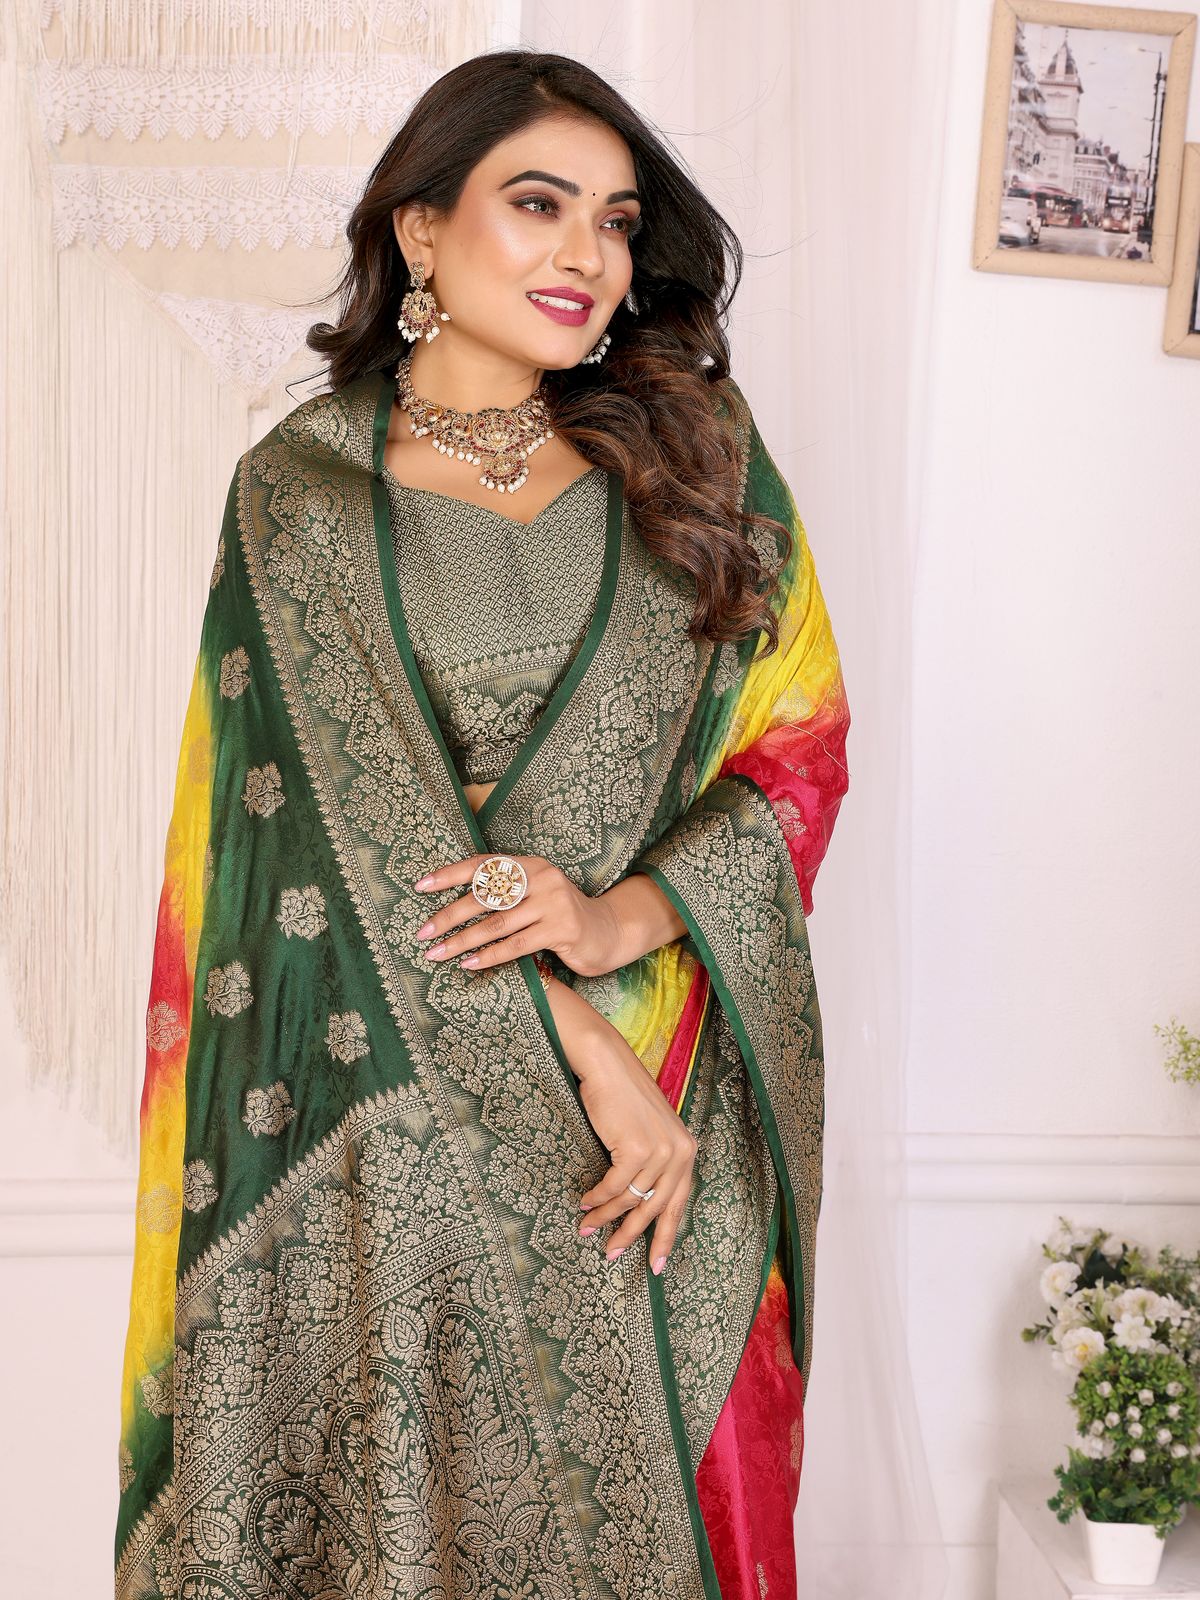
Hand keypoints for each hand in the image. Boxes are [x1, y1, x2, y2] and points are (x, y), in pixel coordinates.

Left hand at [413, 852, 621, 977]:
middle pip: (485, 896)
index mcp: (530, 864)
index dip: (450, 875)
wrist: (607, 933)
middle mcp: (542, 877)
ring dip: (462, 941)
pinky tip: (468, 965)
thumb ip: (505, 895)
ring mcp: (553, 902)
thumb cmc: (560, 917)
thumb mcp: (534, 897)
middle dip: (448, 916)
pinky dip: (488, 956)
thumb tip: (452, 908)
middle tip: (422, 933)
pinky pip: (516, 945)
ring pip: (496, 923)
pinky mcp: (562, 929)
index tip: (420, 887)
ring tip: (437, 954)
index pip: (483, 865)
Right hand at [565, 1005, 698, 1275]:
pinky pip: (614, 1186)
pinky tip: (584, 1203)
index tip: (655, 1265)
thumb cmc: (623, 1098)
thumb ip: (653, 1165)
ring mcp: (660, 1150)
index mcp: (687, 1151)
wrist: (607, 1064)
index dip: (665, 1237)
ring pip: (631, 1200)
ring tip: (585, 1228)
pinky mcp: (637, 1148)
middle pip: (656, 1209)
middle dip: (632, 1235)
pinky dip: (597, 1198)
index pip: (678, 1204)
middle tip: (612, 1255)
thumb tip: (638, 1206)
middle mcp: (680, 1152)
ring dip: (605, 1217)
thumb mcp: (648, 1132)